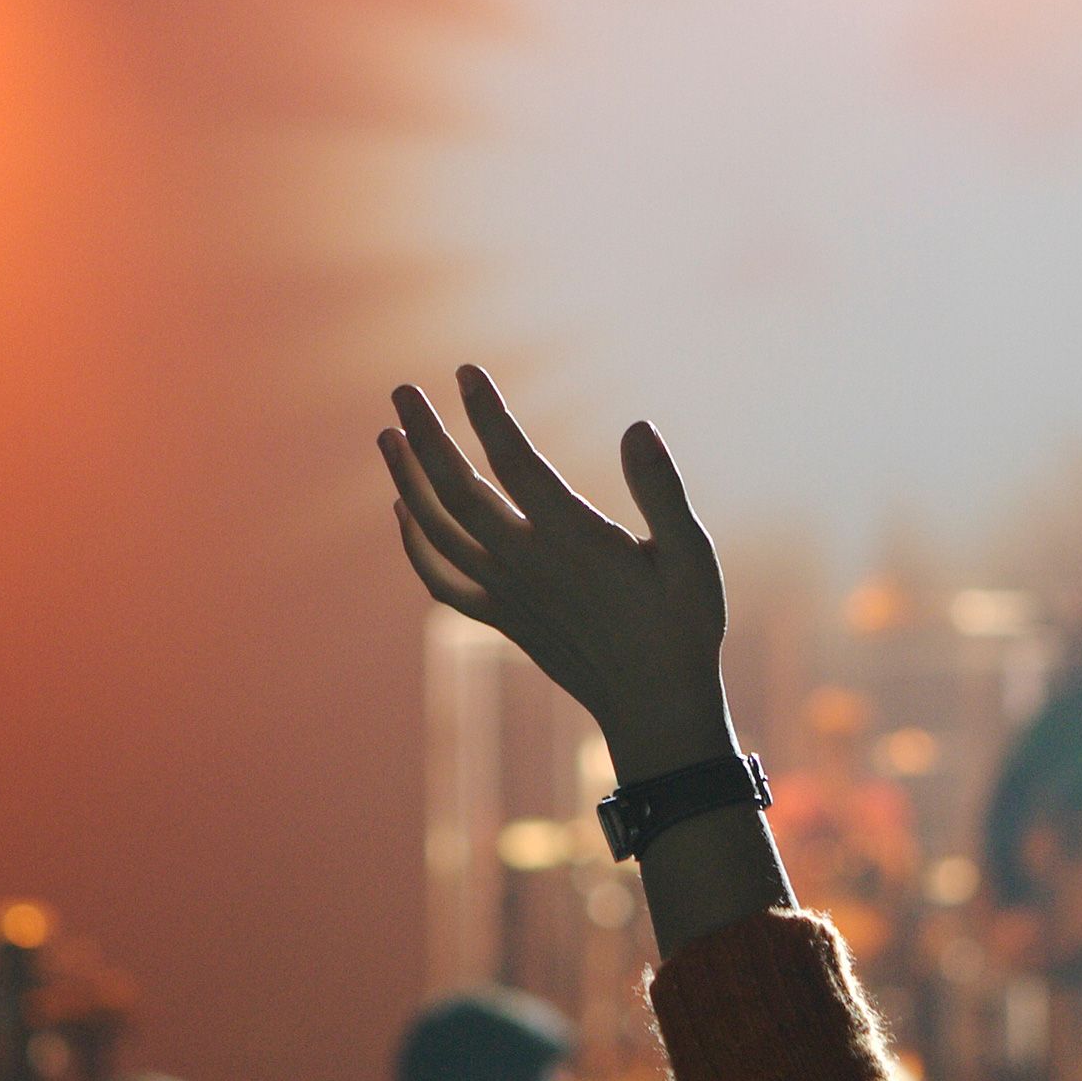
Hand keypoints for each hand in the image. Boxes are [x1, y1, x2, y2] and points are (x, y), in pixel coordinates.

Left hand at [379, 365, 734, 781]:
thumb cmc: (682, 627)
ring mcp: (507, 594)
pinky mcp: (501, 618)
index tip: (465, 372)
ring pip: (437, 531)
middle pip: (457, 491)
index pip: (515, 462)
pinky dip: (414, 546)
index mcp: (574, 540)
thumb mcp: (693, 557)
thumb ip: (663, 491)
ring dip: (406, 481)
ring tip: (388, 437)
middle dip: (426, 436)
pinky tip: (401, 513)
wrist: (654, 708)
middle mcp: (528, 564)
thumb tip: (638, 427)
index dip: (487, 415)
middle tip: (401, 391)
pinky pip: (441, 580)